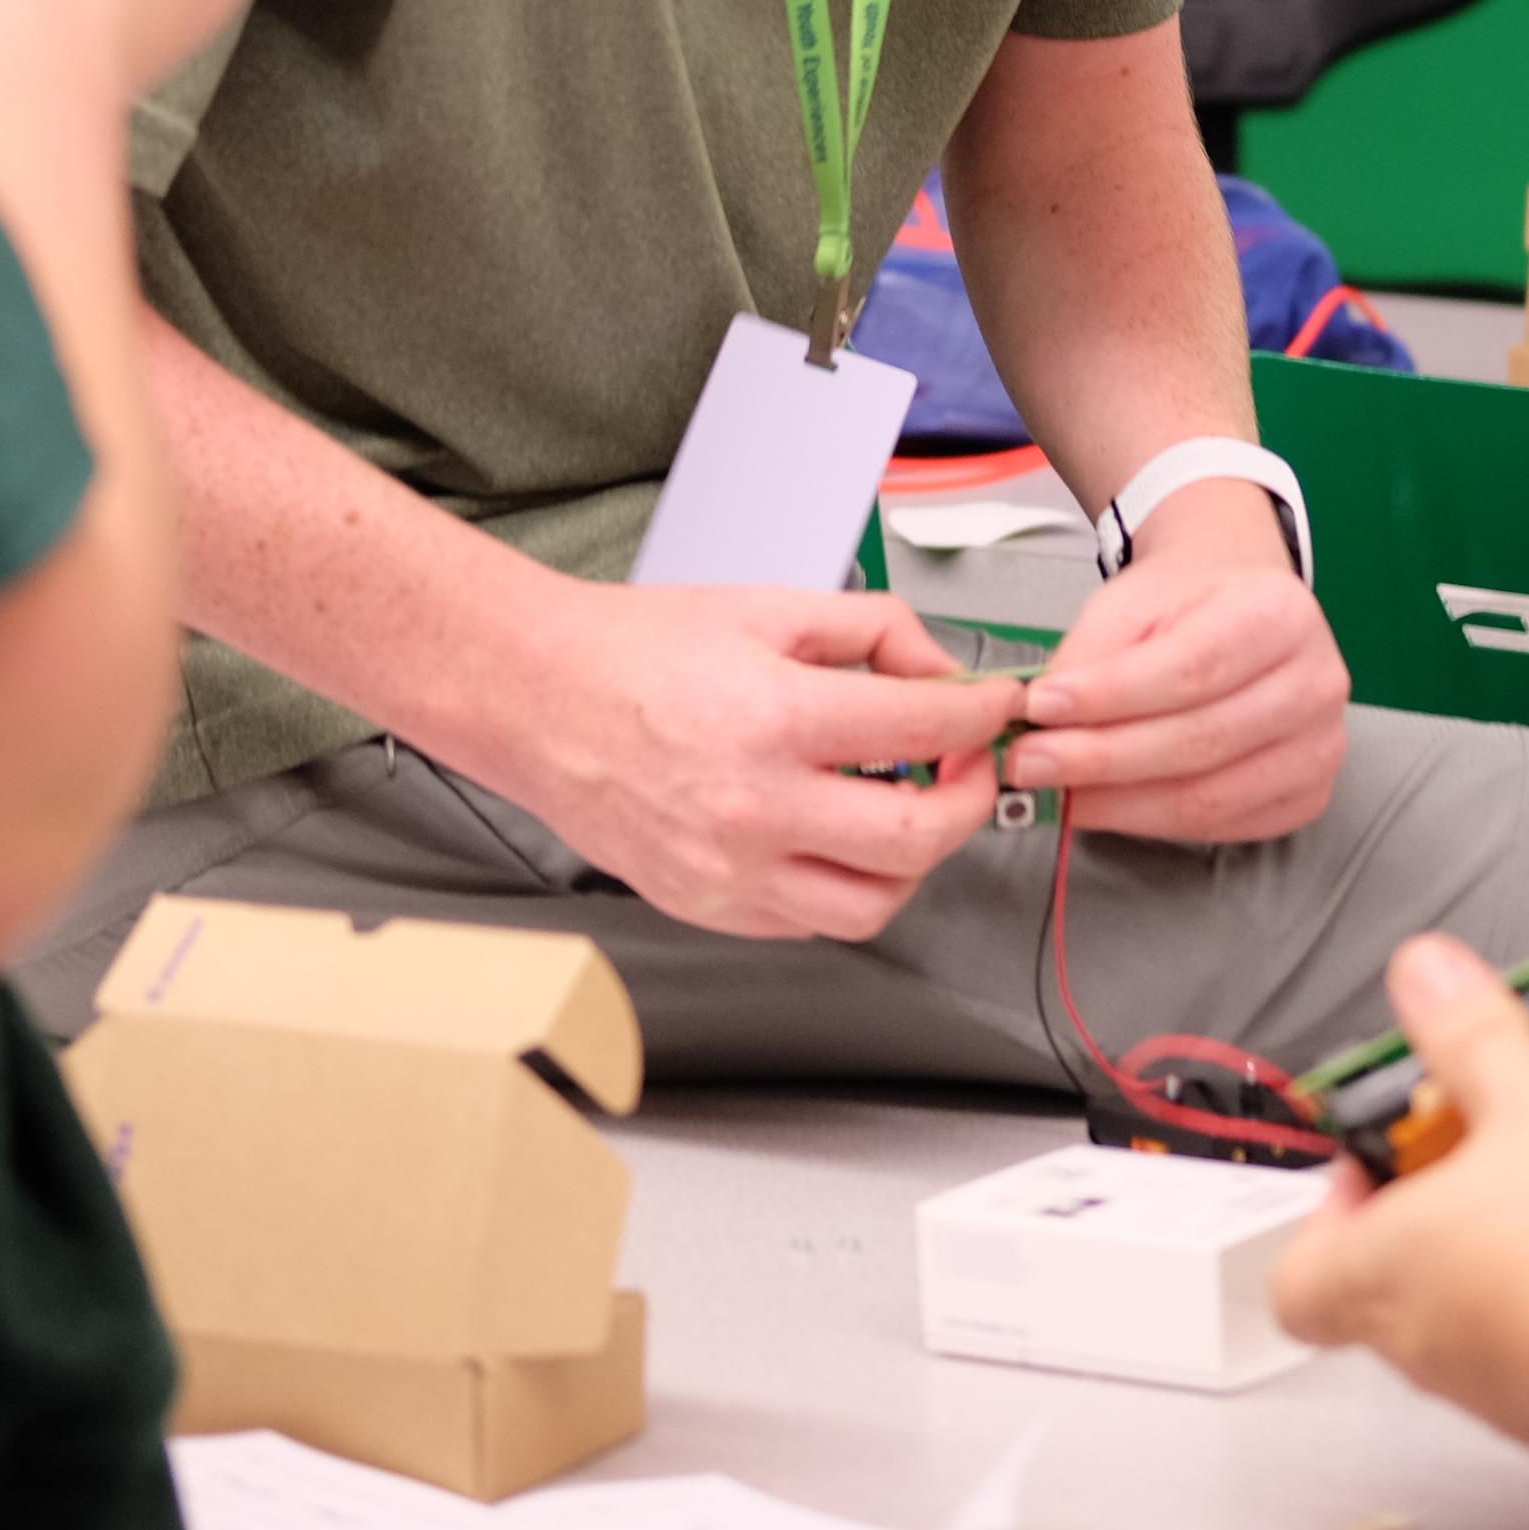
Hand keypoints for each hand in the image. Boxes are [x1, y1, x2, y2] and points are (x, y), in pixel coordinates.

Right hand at [500, 582, 1031, 939]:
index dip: (982, 714)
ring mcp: (728, 870)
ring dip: (914, 859)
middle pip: (919, 838)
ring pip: (874, 904)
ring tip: (906, 807)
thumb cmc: (632, 651)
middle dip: (969, 799)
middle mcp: (755, 808)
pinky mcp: (705, 905)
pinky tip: (838, 838)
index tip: (994, 708)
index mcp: (775, 720)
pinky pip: (810, 922)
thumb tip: (939, 671)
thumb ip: (872, 631)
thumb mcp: (769, 607)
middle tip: (966, 766)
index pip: (928, 729)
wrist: (534, 697)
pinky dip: (845, 886)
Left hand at [1008, 503, 1346, 841]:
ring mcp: (1319, 746)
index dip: (1110, 697)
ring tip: (1058, 791)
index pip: (1190, 668)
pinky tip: (1106, 805)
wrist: (1239, 612)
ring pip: (1206, 798)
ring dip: (1117, 803)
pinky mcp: (1307, 794)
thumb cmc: (1190, 605)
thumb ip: (1090, 654)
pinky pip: (1220, 827)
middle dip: (1100, 759)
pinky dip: (1151, 823)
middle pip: (1198, 742)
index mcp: (1280, 614)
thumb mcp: (1131, 599)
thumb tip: (1038, 717)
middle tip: (1030, 763)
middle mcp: (1316, 682)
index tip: (1041, 708)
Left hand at [1273, 934, 1528, 1450]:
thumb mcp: (1523, 1101)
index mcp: (1376, 1270)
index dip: (1334, 1206)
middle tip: (1510, 1121)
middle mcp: (1424, 1332)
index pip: (1299, 1271)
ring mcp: (1499, 1365)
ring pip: (1514, 1261)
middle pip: (1420, 1248)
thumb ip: (1471, 1033)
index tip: (1382, 1147)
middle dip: (1479, 1170)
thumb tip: (1423, 975)